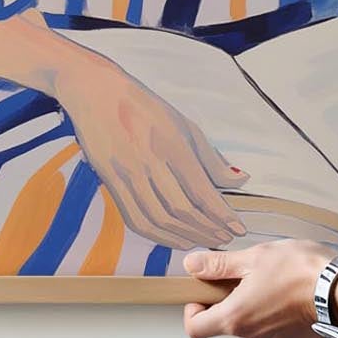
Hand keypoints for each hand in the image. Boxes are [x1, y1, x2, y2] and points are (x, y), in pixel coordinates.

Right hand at [41, 45, 250, 247]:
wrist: (97, 95)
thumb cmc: (146, 109)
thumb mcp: (185, 125)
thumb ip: (211, 158)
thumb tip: (241, 180)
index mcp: (172, 144)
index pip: (201, 190)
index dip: (222, 215)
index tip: (238, 228)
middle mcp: (149, 162)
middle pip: (182, 209)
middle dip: (208, 229)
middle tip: (225, 240)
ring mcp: (127, 174)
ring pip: (158, 219)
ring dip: (185, 236)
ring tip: (204, 242)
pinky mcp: (110, 183)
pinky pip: (135, 219)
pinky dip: (157, 235)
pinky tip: (174, 239)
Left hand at [181, 239, 328, 337]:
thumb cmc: (303, 274)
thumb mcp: (255, 257)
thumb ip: (219, 264)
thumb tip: (194, 265)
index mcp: (236, 317)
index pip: (196, 329)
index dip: (192, 312)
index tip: (202, 297)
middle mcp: (254, 337)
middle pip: (228, 328)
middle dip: (232, 306)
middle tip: (245, 282)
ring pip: (256, 334)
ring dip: (258, 316)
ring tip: (273, 289)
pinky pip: (282, 336)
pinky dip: (282, 322)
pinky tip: (292, 301)